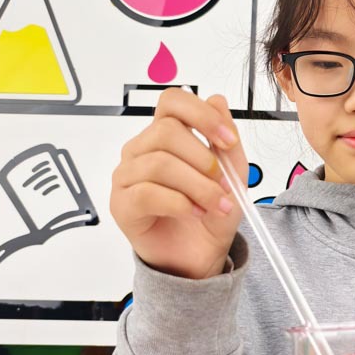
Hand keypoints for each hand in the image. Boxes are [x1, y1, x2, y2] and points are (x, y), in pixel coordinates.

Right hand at [110, 87, 247, 279]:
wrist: (201, 254)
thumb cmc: (211, 212)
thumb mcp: (232, 174)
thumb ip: (226, 140)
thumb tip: (217, 100)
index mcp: (166, 135)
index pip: (172, 102)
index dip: (202, 115)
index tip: (228, 140)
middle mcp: (142, 150)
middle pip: (166, 131)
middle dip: (204, 160)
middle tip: (224, 184)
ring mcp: (128, 176)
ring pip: (159, 163)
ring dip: (197, 186)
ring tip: (215, 204)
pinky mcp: (122, 204)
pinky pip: (146, 193)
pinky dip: (180, 203)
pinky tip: (195, 212)